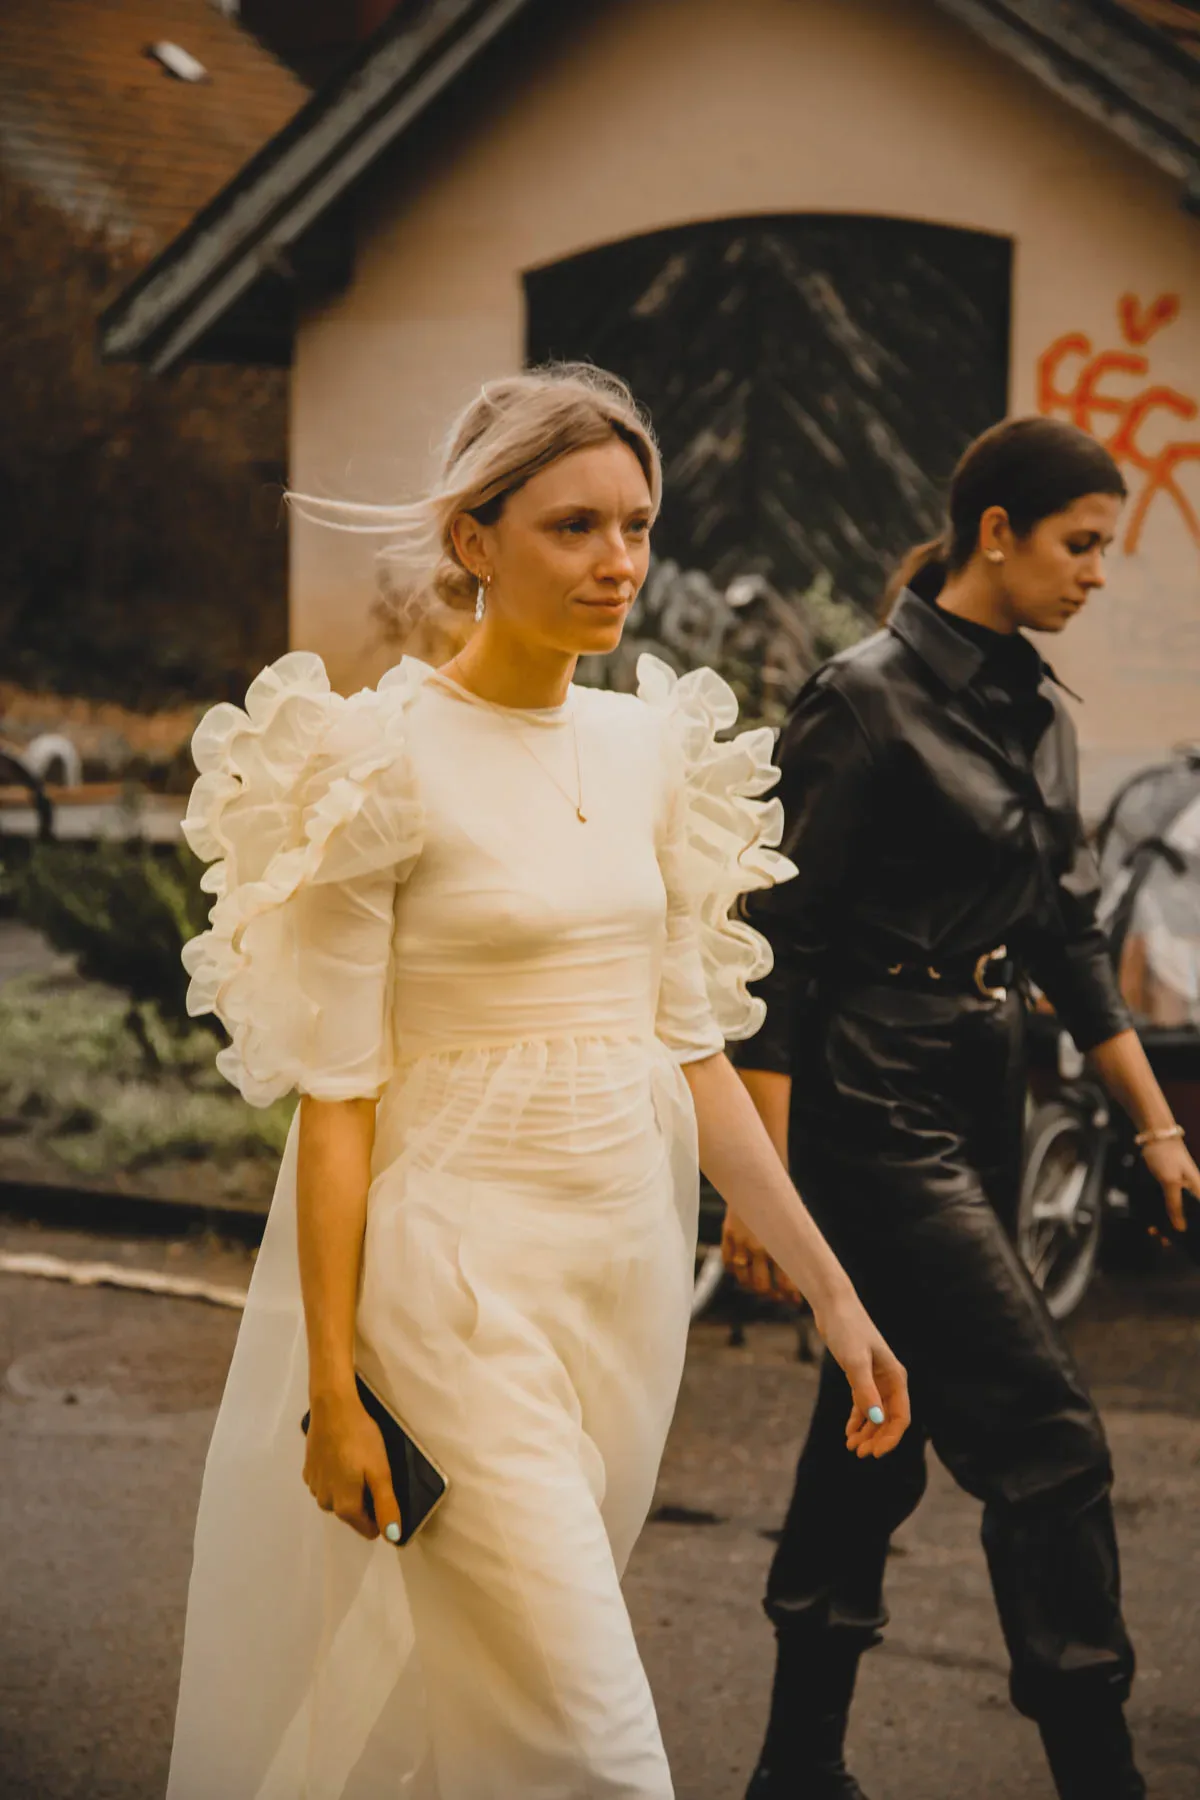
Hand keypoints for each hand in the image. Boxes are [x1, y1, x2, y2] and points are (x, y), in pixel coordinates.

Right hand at [303, 1390, 401, 1542]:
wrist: (332, 1407)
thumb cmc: (361, 1438)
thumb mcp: (380, 1472)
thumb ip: (386, 1506)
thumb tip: (392, 1538)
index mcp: (344, 1506)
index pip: (367, 1529)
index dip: (381, 1515)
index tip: (386, 1492)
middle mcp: (325, 1502)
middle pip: (352, 1514)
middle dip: (364, 1500)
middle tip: (373, 1471)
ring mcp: (314, 1486)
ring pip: (338, 1499)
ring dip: (349, 1488)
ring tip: (358, 1462)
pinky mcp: (307, 1470)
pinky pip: (326, 1484)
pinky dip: (336, 1476)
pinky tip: (343, 1456)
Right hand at [722, 1209, 801, 1303]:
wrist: (757, 1176)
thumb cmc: (780, 1201)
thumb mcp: (791, 1222)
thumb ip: (793, 1244)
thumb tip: (806, 1268)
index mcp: (779, 1244)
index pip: (786, 1280)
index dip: (790, 1295)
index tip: (794, 1301)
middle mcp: (758, 1246)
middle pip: (762, 1285)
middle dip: (771, 1294)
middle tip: (777, 1296)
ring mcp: (740, 1241)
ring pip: (743, 1278)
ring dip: (753, 1287)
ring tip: (761, 1288)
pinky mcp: (727, 1234)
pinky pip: (728, 1263)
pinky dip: (735, 1271)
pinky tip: (743, 1272)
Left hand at [811, 1290, 910, 1458]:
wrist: (834, 1306)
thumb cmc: (847, 1329)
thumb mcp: (855, 1362)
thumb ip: (865, 1391)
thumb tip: (876, 1420)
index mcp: (896, 1377)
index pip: (901, 1416)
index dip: (891, 1437)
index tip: (875, 1454)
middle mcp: (889, 1379)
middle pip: (889, 1418)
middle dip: (877, 1438)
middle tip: (859, 1454)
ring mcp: (875, 1378)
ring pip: (876, 1413)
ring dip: (867, 1432)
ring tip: (852, 1447)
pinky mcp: (860, 1374)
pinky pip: (864, 1403)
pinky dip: (858, 1419)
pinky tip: (849, 1431)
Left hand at [1141, 1136, 1199, 1234]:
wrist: (1154, 1137)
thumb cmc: (1167, 1156)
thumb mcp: (1170, 1182)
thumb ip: (1175, 1205)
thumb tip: (1180, 1229)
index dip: (1197, 1231)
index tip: (1190, 1243)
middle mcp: (1193, 1193)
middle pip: (1189, 1218)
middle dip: (1178, 1231)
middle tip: (1165, 1242)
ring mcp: (1181, 1191)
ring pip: (1177, 1213)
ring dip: (1167, 1225)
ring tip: (1155, 1234)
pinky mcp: (1169, 1188)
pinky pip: (1167, 1206)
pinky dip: (1160, 1215)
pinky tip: (1151, 1223)